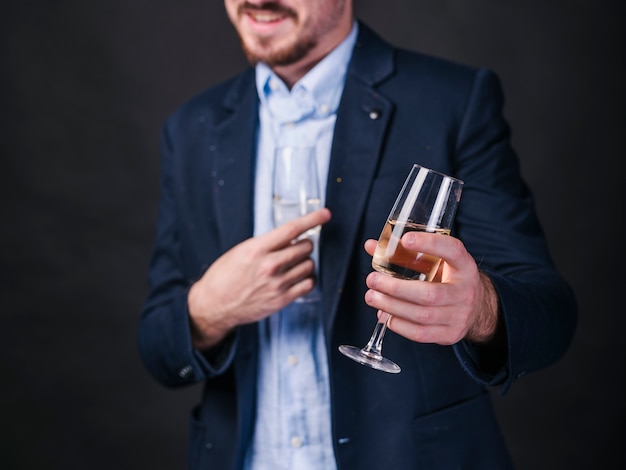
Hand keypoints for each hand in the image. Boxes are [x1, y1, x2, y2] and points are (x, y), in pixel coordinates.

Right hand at [188, 208, 331, 348]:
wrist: (214, 305)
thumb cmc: (223, 277)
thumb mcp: (240, 252)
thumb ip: (265, 244)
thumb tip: (289, 238)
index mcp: (256, 249)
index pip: (292, 229)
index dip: (312, 219)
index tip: (325, 214)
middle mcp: (269, 265)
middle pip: (305, 247)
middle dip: (304, 245)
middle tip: (296, 248)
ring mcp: (277, 284)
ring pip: (309, 265)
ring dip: (305, 262)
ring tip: (293, 264)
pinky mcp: (282, 299)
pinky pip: (308, 284)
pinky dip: (307, 279)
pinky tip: (298, 277)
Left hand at [363, 231, 499, 345]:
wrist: (476, 308)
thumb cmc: (449, 278)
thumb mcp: (437, 261)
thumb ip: (405, 253)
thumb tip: (370, 246)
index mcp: (464, 266)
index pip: (452, 251)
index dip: (430, 244)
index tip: (405, 240)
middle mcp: (465, 291)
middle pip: (429, 294)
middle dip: (395, 288)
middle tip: (372, 280)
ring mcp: (460, 316)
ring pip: (422, 315)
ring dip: (391, 306)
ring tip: (372, 297)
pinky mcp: (450, 334)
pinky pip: (420, 334)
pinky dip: (398, 325)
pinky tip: (385, 315)